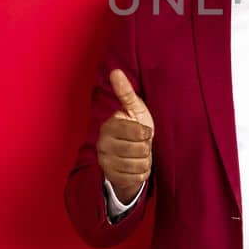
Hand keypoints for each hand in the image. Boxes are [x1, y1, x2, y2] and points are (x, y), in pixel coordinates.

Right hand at [97, 69, 153, 201]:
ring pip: (139, 164)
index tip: (143, 131)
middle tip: (140, 144)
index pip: (138, 132)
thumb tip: (115, 71)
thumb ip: (125, 92)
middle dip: (146, 148)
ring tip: (139, 155)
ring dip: (145, 160)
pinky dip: (142, 172)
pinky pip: (137, 177)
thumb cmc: (134, 127)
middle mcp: (102, 145)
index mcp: (108, 127)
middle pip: (139, 150)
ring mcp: (106, 162)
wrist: (130, 154)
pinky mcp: (112, 177)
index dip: (146, 133)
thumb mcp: (133, 109)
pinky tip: (136, 165)